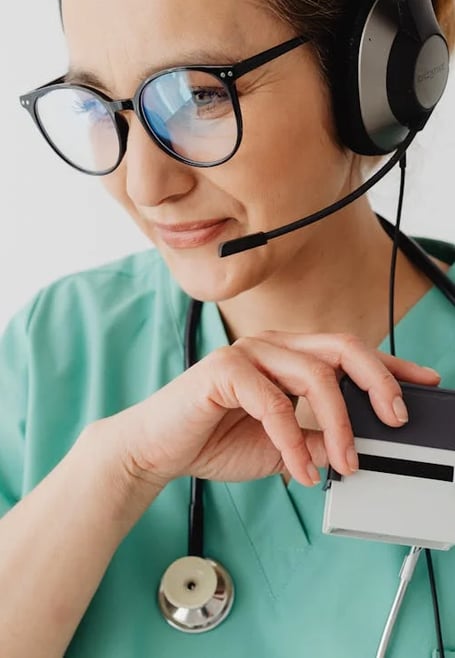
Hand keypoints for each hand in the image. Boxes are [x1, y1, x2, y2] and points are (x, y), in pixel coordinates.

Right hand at [101, 331, 439, 488]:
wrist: (159, 449)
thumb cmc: (214, 439)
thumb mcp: (284, 448)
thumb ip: (319, 442)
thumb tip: (358, 447)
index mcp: (288, 356)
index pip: (349, 352)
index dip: (390, 366)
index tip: (425, 382)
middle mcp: (272, 346)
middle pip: (341, 347)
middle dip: (378, 381)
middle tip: (397, 418)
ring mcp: (247, 353)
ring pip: (314, 374)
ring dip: (339, 424)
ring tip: (347, 462)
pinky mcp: (224, 369)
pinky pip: (273, 402)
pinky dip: (293, 440)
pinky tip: (299, 469)